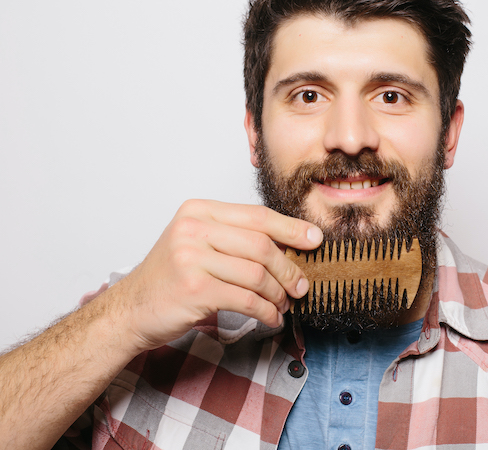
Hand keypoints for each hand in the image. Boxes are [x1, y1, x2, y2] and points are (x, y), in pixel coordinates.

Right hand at [106, 199, 322, 351]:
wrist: (131, 310)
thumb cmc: (171, 279)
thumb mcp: (199, 245)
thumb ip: (236, 238)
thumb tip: (291, 246)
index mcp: (199, 211)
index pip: (257, 215)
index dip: (291, 228)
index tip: (314, 239)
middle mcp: (193, 229)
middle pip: (261, 245)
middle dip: (288, 268)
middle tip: (301, 285)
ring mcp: (192, 258)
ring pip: (257, 274)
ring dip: (278, 294)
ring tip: (283, 305)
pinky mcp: (195, 289)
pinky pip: (246, 299)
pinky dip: (266, 311)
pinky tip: (271, 317)